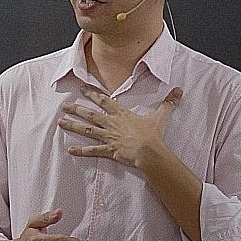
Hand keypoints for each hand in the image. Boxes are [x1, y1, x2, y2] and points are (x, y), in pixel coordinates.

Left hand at [59, 87, 182, 169]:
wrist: (150, 151)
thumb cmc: (154, 135)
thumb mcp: (161, 116)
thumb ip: (168, 103)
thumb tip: (179, 91)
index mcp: (122, 114)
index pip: (105, 101)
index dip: (93, 94)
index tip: (81, 88)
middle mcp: (112, 124)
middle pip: (91, 114)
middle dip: (76, 109)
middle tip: (64, 105)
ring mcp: (108, 137)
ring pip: (87, 130)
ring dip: (73, 126)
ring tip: (60, 122)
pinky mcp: (108, 150)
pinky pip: (92, 150)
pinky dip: (80, 151)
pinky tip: (69, 149)